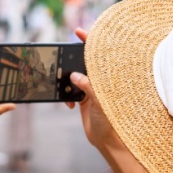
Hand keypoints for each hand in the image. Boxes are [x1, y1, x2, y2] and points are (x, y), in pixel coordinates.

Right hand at [66, 28, 122, 149]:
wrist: (107, 140)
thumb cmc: (111, 120)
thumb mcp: (100, 102)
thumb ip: (88, 87)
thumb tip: (75, 76)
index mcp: (107, 78)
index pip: (99, 56)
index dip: (89, 42)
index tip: (78, 32)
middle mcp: (99, 81)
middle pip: (84, 63)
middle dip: (72, 61)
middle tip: (61, 58)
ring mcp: (91, 89)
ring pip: (75, 77)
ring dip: (67, 82)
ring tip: (66, 89)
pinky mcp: (83, 99)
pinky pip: (70, 91)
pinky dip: (66, 96)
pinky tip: (70, 105)